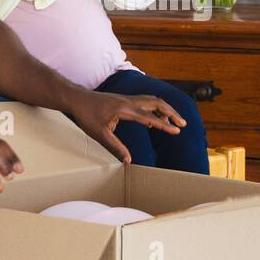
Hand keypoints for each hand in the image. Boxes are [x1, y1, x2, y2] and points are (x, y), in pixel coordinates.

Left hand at [63, 89, 184, 163]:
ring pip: (153, 100)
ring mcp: (128, 98)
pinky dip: (156, 107)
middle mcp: (129, 101)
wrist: (77, 99)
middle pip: (157, 102)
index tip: (177, 131)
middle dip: (172, 112)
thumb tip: (128, 161)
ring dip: (165, 109)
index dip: (164, 125)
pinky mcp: (126, 99)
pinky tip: (157, 117)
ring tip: (174, 121)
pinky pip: (146, 101)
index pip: (149, 117)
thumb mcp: (99, 134)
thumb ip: (115, 147)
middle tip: (182, 124)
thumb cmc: (86, 115)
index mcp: (125, 109)